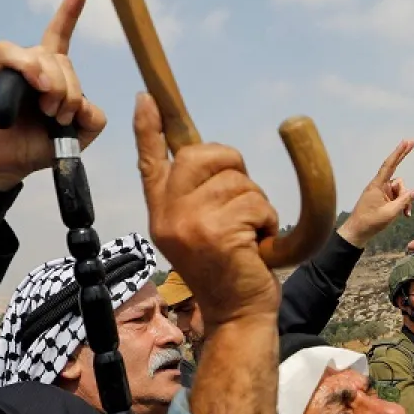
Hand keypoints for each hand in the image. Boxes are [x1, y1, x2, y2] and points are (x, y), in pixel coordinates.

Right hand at [0, 0, 107, 190]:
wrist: (0, 165)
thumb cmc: (35, 147)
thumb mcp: (76, 138)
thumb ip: (92, 119)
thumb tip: (84, 102)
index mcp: (52, 75)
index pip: (60, 36)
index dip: (69, 12)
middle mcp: (32, 66)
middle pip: (64, 60)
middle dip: (71, 91)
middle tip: (60, 116)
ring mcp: (12, 68)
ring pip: (45, 57)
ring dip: (56, 87)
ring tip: (49, 112)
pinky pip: (10, 52)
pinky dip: (27, 66)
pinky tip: (36, 83)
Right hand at [135, 93, 280, 326]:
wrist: (237, 314)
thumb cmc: (230, 269)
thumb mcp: (203, 230)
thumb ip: (198, 197)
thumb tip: (209, 157)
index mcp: (162, 212)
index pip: (150, 162)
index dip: (148, 129)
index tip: (146, 98)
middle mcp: (168, 215)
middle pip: (201, 155)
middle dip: (233, 165)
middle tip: (244, 200)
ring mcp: (190, 224)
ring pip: (238, 181)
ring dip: (257, 204)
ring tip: (250, 235)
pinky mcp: (217, 233)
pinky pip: (256, 203)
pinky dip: (268, 221)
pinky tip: (258, 246)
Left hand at [337, 140, 413, 247]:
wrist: (357, 233)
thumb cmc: (370, 222)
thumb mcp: (391, 212)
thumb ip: (404, 201)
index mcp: (377, 185)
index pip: (389, 165)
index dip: (398, 152)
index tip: (406, 142)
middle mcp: (379, 186)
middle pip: (398, 179)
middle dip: (403, 163)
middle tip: (412, 143)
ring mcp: (381, 193)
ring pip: (400, 191)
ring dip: (405, 201)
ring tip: (406, 214)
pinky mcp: (382, 199)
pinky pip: (397, 198)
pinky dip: (402, 204)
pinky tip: (405, 215)